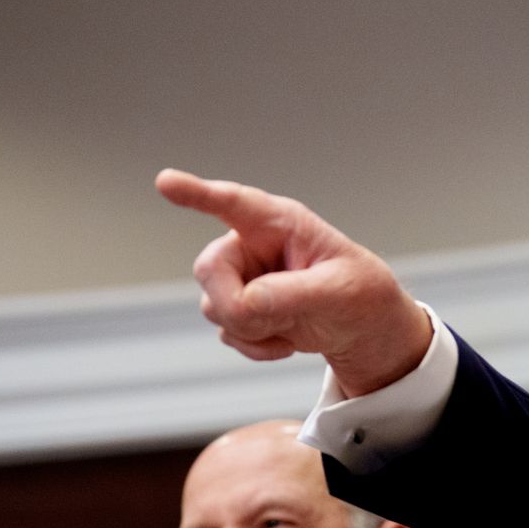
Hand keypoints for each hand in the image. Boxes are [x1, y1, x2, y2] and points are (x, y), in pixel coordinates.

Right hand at [156, 169, 431, 396]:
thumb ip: (294, 293)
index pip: (233, 202)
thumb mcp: (340, 291)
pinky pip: (226, 332)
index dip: (197, 192)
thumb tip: (247, 301)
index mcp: (281, 223)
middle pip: (208, 269)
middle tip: (273, 319)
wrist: (363, 328)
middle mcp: (253, 245)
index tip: (165, 181)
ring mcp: (242, 278)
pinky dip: (255, 346)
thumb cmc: (360, 293)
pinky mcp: (239, 308)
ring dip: (252, 328)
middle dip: (234, 303)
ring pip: (213, 306)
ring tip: (294, 323)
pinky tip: (285, 341)